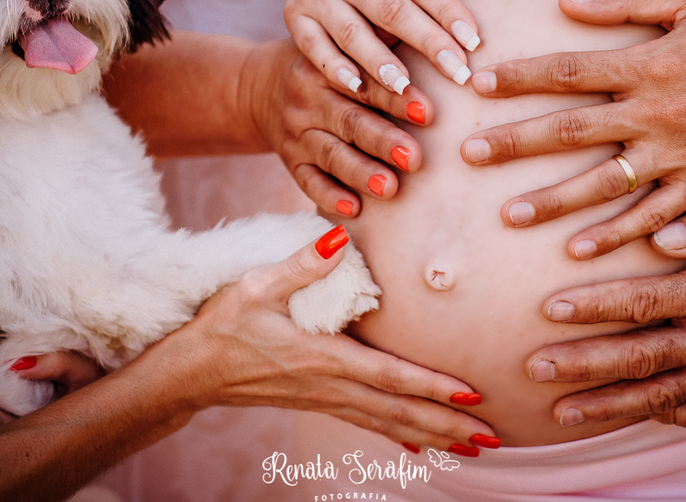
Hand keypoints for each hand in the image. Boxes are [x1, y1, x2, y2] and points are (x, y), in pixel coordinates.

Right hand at [169, 229, 497, 451]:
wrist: (191, 371)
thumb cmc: (222, 325)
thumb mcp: (255, 285)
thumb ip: (301, 264)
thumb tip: (339, 238)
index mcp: (322, 357)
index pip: (388, 376)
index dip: (431, 387)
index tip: (470, 394)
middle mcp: (330, 386)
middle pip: (399, 411)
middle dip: (448, 425)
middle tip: (493, 437)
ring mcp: (325, 399)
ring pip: (389, 423)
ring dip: (434, 435)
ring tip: (475, 447)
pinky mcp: (318, 402)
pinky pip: (369, 423)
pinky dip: (401, 435)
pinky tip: (423, 446)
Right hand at [242, 38, 432, 216]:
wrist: (259, 87)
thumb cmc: (328, 64)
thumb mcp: (345, 46)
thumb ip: (382, 43)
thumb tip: (438, 35)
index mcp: (324, 66)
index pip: (365, 83)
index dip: (396, 98)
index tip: (429, 112)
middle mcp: (307, 99)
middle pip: (348, 121)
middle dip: (382, 141)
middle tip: (415, 157)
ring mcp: (296, 132)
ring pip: (330, 154)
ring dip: (360, 172)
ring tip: (389, 188)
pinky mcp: (289, 161)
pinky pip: (307, 182)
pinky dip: (329, 197)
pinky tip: (354, 209)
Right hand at [286, 0, 480, 95]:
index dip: (448, 12)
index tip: (474, 41)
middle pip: (391, 11)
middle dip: (427, 43)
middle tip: (458, 74)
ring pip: (353, 33)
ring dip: (381, 64)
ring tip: (408, 89)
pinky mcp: (294, 15)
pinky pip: (314, 46)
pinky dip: (334, 68)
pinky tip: (357, 88)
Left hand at [463, 0, 685, 255]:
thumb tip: (566, 1)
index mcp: (651, 64)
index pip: (571, 71)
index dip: (521, 77)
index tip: (477, 83)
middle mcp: (658, 113)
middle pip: (572, 131)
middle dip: (516, 143)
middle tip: (468, 155)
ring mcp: (679, 156)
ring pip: (603, 183)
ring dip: (553, 201)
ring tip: (508, 215)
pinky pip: (651, 217)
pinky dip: (616, 236)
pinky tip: (577, 250)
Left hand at [524, 190, 685, 432]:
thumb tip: (660, 236)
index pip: (643, 303)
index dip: (594, 307)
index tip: (548, 309)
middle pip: (641, 359)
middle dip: (583, 367)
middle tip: (535, 369)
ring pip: (663, 394)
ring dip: (610, 404)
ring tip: (562, 412)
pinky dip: (667, 417)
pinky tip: (633, 413)